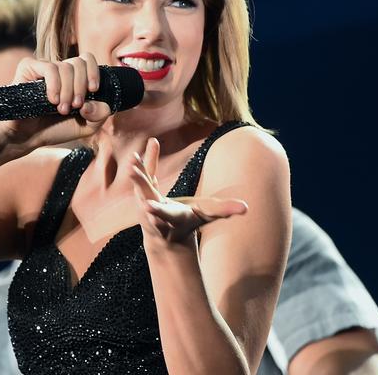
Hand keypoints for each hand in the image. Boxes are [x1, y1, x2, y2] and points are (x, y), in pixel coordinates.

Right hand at [0, 53, 111, 158]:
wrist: (26, 138)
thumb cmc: (55, 130)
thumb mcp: (86, 127)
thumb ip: (100, 115)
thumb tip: (94, 102)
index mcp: (74, 78)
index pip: (87, 60)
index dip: (94, 72)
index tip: (93, 90)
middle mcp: (59, 70)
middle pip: (79, 62)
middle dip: (81, 87)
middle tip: (75, 106)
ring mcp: (43, 67)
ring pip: (65, 67)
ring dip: (68, 91)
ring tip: (61, 109)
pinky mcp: (28, 68)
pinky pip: (49, 68)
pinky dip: (55, 85)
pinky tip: (52, 100)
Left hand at [128, 137, 247, 246]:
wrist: (166, 234)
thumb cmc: (188, 223)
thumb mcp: (206, 217)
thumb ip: (225, 211)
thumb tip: (247, 208)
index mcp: (171, 217)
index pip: (164, 214)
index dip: (156, 212)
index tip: (146, 207)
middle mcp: (155, 209)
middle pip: (146, 194)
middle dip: (140, 184)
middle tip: (131, 171)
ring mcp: (146, 199)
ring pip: (142, 182)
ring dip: (139, 168)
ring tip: (134, 155)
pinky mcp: (144, 189)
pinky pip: (148, 171)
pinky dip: (150, 158)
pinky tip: (153, 142)